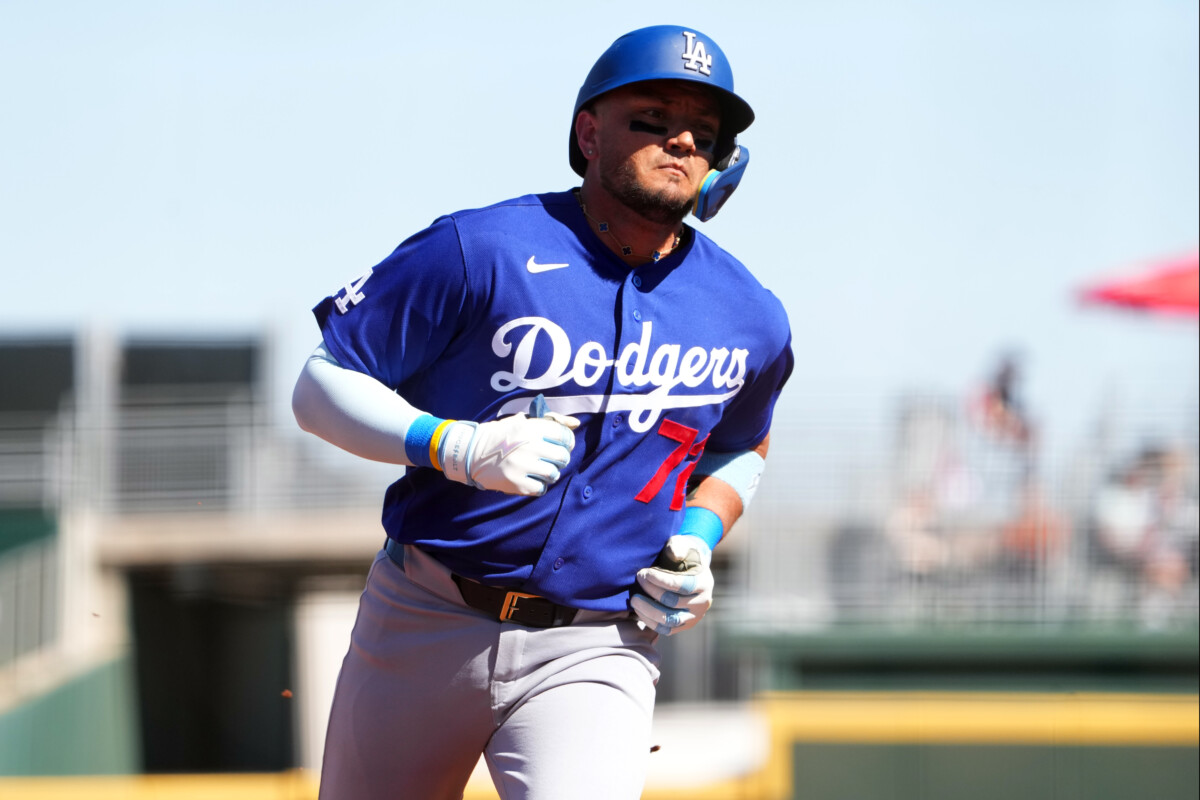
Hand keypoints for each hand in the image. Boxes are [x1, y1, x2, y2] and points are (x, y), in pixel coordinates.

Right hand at [441, 411, 578, 495]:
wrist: (472, 452)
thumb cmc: (502, 435)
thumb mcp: (522, 421)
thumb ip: (551, 421)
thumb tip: (576, 424)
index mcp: (532, 428)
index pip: (565, 435)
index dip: (566, 441)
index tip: (560, 444)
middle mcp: (530, 446)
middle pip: (562, 456)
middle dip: (560, 459)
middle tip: (550, 459)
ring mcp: (523, 466)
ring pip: (553, 474)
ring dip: (550, 473)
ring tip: (539, 470)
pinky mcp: (517, 484)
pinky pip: (541, 489)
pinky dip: (539, 486)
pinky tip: (530, 479)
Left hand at [631, 534, 713, 634]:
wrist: (690, 570)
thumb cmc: (682, 555)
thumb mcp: (682, 545)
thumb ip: (677, 546)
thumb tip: (674, 554)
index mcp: (704, 583)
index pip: (681, 586)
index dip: (660, 580)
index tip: (644, 572)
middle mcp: (702, 603)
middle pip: (673, 603)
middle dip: (651, 591)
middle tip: (638, 580)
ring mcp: (693, 617)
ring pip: (669, 620)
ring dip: (648, 610)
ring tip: (634, 599)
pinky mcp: (683, 626)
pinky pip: (665, 629)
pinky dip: (650, 621)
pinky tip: (638, 610)